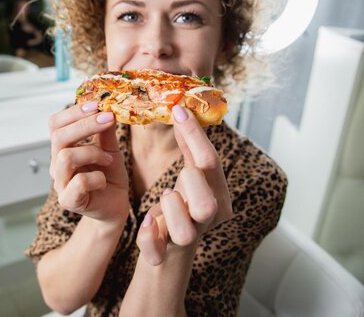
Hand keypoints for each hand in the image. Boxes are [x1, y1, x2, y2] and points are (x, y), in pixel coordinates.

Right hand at [49, 101, 129, 225]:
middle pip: (58, 137)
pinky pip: (78, 182)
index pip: (55, 124)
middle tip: (108, 119)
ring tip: (108, 160)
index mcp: (62, 149)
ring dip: (92, 153)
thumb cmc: (109, 177)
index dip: (73, 112)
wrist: (115, 207)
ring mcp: (60, 183)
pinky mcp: (69, 201)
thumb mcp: (111, 149)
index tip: (97, 104)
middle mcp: (56, 164)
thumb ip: (105, 131)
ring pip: (66, 157)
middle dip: (85, 125)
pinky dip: (96, 177)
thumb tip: (107, 107)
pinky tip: (103, 180)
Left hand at [136, 105, 232, 264]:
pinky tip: (146, 221)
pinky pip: (156, 251)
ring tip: (165, 196)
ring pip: (185, 232)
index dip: (194, 135)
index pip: (210, 163)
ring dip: (172, 209)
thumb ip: (189, 146)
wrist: (169, 248)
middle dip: (191, 183)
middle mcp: (206, 219)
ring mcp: (186, 238)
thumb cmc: (183, 204)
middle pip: (206, 204)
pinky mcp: (163, 254)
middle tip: (178, 172)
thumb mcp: (190, 175)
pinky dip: (148, 237)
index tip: (178, 110)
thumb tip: (182, 110)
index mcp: (217, 196)